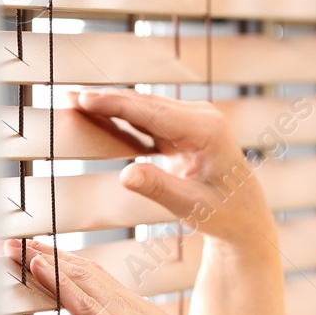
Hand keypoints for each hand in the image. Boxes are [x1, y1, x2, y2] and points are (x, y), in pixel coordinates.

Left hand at [1, 237, 242, 314]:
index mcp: (134, 314)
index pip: (92, 281)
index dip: (64, 266)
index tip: (38, 253)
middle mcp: (127, 307)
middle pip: (80, 272)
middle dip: (45, 255)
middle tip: (13, 242)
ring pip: (77, 280)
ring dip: (42, 262)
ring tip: (15, 247)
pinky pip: (83, 304)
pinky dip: (58, 283)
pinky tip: (38, 268)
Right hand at [73, 89, 274, 247]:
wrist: (247, 219)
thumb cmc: (225, 214)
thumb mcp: (191, 206)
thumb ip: (158, 188)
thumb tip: (125, 175)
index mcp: (206, 130)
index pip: (151, 112)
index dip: (114, 104)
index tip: (83, 98)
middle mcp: (202, 117)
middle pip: (144, 104)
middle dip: (106, 99)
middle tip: (68, 96)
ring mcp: (194, 120)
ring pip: (145, 108)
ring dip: (111, 105)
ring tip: (76, 101)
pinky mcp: (185, 129)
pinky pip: (149, 120)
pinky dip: (124, 118)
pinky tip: (99, 114)